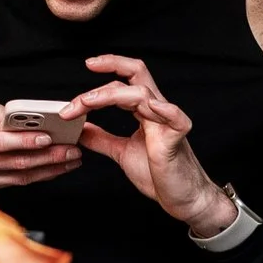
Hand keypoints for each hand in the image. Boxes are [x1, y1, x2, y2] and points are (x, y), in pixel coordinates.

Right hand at [0, 98, 84, 191]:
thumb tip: (26, 116)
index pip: (0, 142)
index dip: (24, 141)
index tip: (47, 138)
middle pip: (17, 162)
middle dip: (49, 157)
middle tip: (72, 150)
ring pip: (21, 176)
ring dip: (50, 169)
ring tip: (71, 160)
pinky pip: (17, 182)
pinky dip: (39, 176)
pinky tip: (55, 169)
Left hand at [66, 55, 235, 234]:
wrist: (182, 199)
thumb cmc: (157, 174)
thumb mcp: (121, 152)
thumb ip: (102, 139)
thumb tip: (80, 129)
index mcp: (144, 111)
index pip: (127, 79)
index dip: (109, 67)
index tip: (88, 64)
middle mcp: (156, 111)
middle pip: (138, 74)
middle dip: (112, 66)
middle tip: (88, 67)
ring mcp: (167, 124)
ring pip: (143, 94)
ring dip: (110, 95)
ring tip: (87, 102)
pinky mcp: (175, 141)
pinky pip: (176, 120)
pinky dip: (165, 110)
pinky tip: (152, 106)